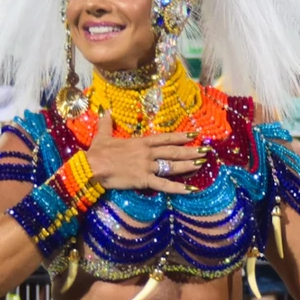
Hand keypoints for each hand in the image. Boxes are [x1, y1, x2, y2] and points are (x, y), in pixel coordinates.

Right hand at [83, 112, 204, 193]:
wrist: (93, 167)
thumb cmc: (97, 152)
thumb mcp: (103, 135)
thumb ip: (107, 123)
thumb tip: (105, 110)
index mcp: (141, 142)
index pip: (165, 138)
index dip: (181, 137)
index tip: (194, 135)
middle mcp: (148, 153)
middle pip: (173, 152)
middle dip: (191, 151)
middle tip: (206, 150)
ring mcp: (147, 166)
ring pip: (172, 166)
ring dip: (188, 165)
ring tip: (202, 164)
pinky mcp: (144, 180)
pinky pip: (164, 185)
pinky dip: (178, 188)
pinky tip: (190, 189)